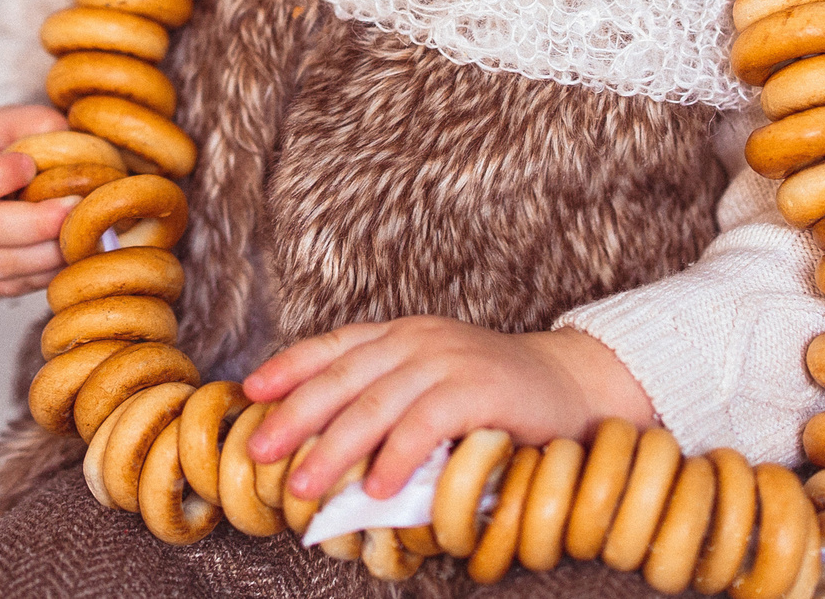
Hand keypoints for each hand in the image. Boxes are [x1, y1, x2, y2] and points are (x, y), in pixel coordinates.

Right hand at [0, 104, 73, 294]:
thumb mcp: (6, 123)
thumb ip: (32, 125)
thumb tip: (66, 138)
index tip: (30, 166)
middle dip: (33, 222)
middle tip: (74, 208)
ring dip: (44, 252)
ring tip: (80, 233)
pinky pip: (10, 286)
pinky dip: (43, 273)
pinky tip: (70, 254)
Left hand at [241, 318, 656, 502]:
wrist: (573, 387)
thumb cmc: (495, 401)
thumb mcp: (433, 389)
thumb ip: (389, 408)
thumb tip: (326, 454)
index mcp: (401, 336)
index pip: (332, 346)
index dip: (288, 367)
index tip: (250, 393)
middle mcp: (417, 339)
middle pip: (342, 378)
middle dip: (295, 417)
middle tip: (260, 453)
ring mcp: (448, 360)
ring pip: (375, 403)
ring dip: (334, 448)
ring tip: (306, 486)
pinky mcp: (479, 388)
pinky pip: (425, 423)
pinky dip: (397, 457)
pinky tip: (376, 489)